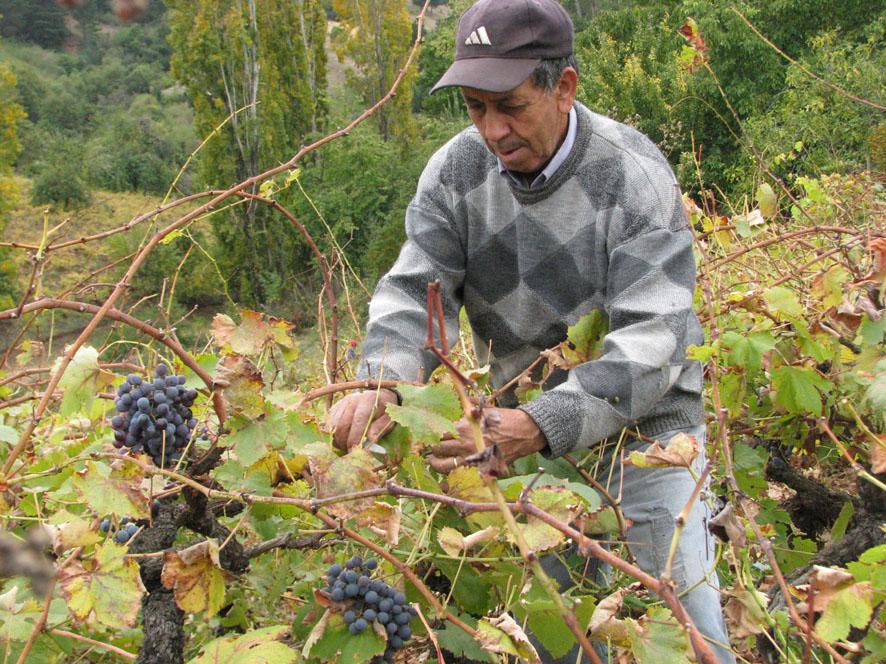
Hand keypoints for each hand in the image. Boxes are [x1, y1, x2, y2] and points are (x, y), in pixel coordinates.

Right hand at [326, 389, 397, 451]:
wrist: (379, 398)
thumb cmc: (385, 412)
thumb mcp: (388, 420)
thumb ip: (379, 429)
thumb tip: (370, 440)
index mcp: (368, 400)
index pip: (358, 421)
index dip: (355, 438)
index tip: (354, 452)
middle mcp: (353, 399)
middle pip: (342, 424)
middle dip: (344, 442)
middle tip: (348, 453)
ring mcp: (342, 402)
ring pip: (332, 425)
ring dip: (337, 439)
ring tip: (345, 447)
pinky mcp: (336, 407)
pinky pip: (328, 423)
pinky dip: (333, 434)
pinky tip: (342, 439)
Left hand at [426, 407, 546, 473]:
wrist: (524, 432)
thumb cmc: (505, 418)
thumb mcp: (485, 409)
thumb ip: (468, 407)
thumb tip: (458, 403)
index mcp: (463, 426)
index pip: (438, 430)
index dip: (431, 431)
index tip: (428, 431)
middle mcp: (463, 443)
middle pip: (437, 446)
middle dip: (431, 446)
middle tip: (429, 445)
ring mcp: (470, 457)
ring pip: (443, 464)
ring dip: (434, 462)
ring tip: (432, 460)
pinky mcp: (479, 468)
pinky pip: (458, 475)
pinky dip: (448, 476)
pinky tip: (445, 473)